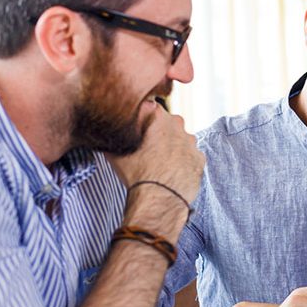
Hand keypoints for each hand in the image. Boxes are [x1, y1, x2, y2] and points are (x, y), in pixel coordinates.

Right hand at [107, 106, 204, 239]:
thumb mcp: (115, 151)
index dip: (143, 120)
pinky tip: (172, 172)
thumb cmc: (137, 173)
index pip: (150, 108)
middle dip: (159, 133)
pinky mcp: (199, 157)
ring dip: (172, 148)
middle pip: (167, 124)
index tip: (139, 129)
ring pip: (180, 140)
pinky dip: (183, 162)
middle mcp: (176, 124)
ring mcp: (190, 141)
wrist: (159, 197)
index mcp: (156, 116)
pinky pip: (190, 156)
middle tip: (148, 149)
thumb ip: (115, 136)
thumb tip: (106, 133)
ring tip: (159, 164)